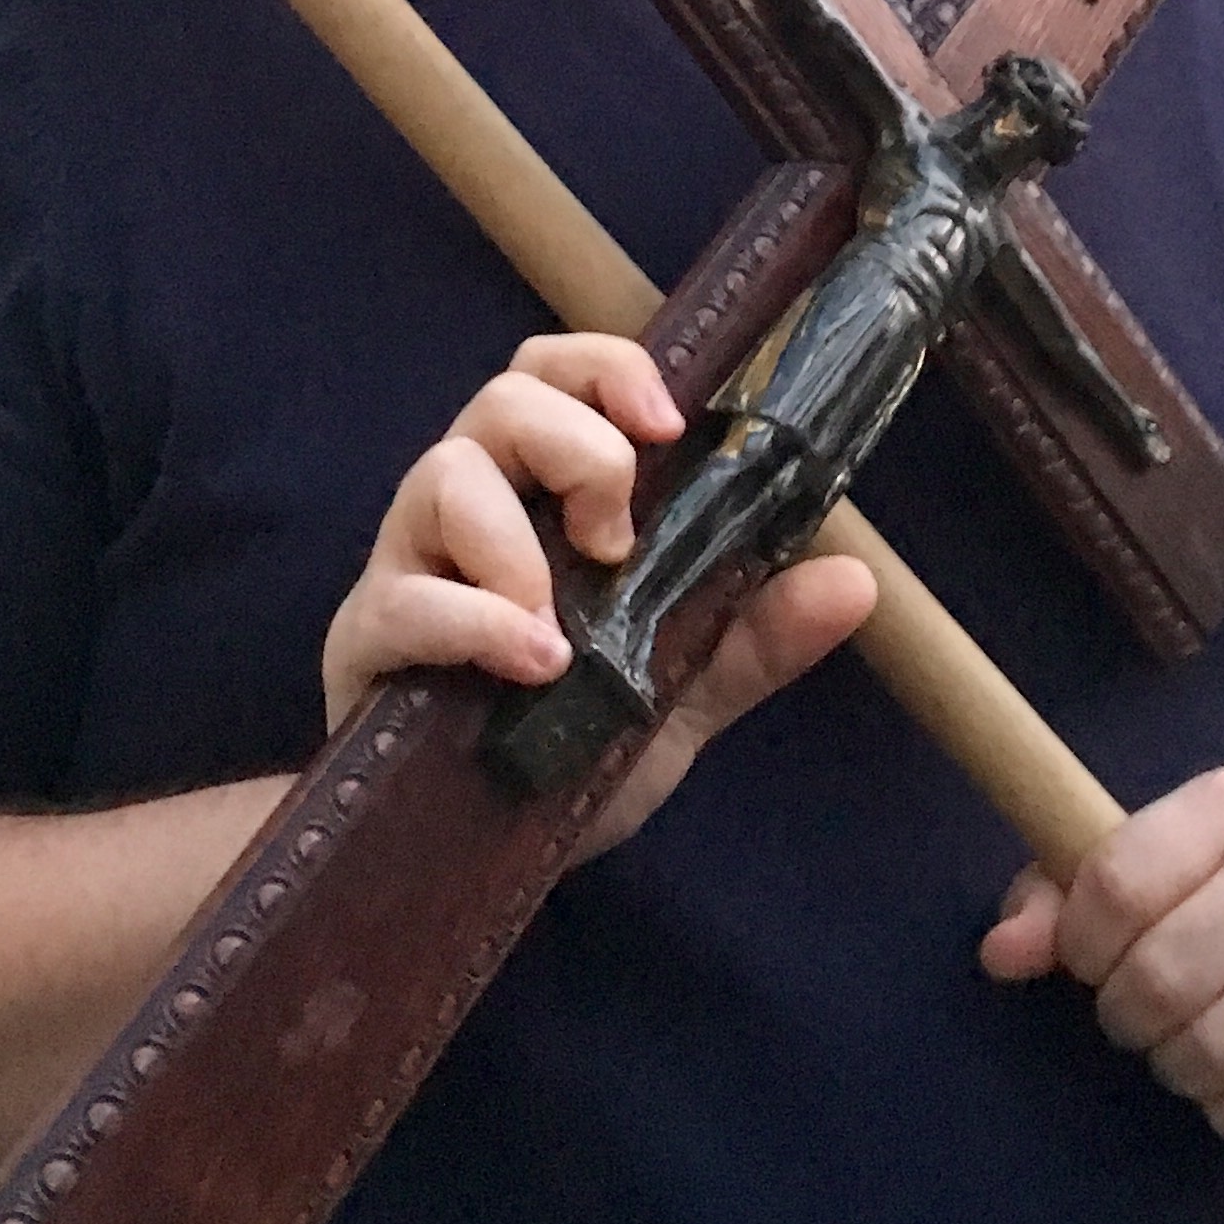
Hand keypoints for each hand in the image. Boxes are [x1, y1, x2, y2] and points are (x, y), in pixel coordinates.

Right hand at [320, 332, 873, 856]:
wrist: (477, 854)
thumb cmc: (567, 742)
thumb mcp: (682, 689)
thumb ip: (756, 634)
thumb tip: (854, 582)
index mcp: (538, 492)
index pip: (555, 374)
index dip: (607, 368)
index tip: (665, 422)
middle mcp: (469, 507)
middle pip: (501, 399)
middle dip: (574, 447)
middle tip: (616, 538)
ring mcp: (411, 566)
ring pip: (441, 475)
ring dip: (517, 539)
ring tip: (564, 630)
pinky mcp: (369, 640)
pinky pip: (405, 598)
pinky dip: (476, 621)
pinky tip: (533, 665)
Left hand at [978, 762, 1223, 1147]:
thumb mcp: (1147, 864)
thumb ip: (1058, 898)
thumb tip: (1000, 954)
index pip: (1115, 888)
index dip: (1082, 945)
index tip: (1095, 958)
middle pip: (1159, 979)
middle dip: (1129, 1015)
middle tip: (1146, 1012)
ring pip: (1214, 1051)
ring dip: (1180, 1068)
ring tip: (1191, 1044)